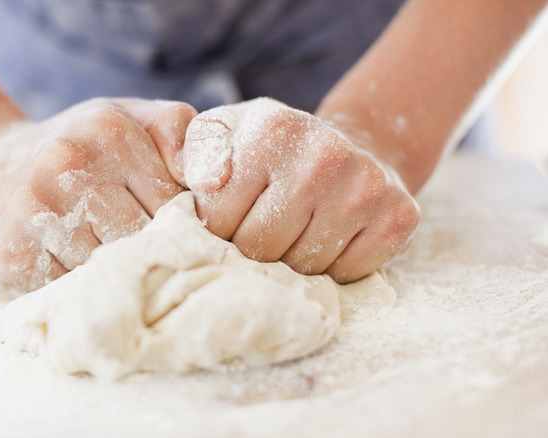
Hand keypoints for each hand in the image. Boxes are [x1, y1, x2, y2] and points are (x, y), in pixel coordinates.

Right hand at [0, 98, 195, 290]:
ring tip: (112, 263)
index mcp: (110, 132)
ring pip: (108, 269)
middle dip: (149, 254)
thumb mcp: (126, 118)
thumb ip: (178, 131)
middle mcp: (69, 165)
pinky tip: (75, 268)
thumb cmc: (75, 146)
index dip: (181, 228)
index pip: (173, 204)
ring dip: (116, 274)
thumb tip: (212, 180)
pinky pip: (70, 288)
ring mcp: (35, 210)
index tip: (177, 237)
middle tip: (149, 259)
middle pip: (141, 239)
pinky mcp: (10, 251)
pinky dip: (81, 287)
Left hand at [180, 97, 419, 282]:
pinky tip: (328, 241)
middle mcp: (323, 155)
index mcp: (272, 131)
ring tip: (293, 236)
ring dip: (290, 264)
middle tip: (259, 236)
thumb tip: (199, 180)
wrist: (352, 147)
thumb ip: (198, 151)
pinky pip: (345, 275)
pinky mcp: (398, 218)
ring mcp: (366, 187)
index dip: (216, 232)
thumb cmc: (273, 151)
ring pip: (302, 268)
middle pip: (260, 248)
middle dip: (250, 252)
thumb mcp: (226, 133)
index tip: (227, 222)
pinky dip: (331, 271)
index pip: (219, 220)